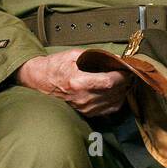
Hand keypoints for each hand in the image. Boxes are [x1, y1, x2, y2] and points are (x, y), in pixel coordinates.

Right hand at [16, 48, 132, 118]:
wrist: (38, 81)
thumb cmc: (53, 67)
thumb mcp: (72, 55)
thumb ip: (94, 55)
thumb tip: (113, 57)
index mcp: (78, 82)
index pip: (108, 82)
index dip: (122, 76)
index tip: (126, 69)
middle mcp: (82, 98)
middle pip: (114, 92)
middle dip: (125, 81)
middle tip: (128, 72)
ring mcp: (84, 107)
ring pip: (114, 102)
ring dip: (123, 91)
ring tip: (123, 80)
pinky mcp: (86, 113)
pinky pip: (109, 110)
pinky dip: (117, 100)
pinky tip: (117, 91)